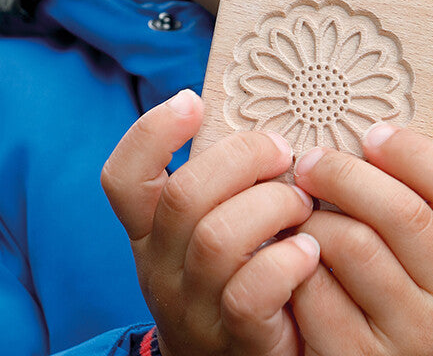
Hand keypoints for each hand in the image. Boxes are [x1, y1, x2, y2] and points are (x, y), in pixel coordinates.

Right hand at [101, 89, 319, 355]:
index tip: (193, 100)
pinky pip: (250, 292)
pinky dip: (286, 262)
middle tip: (284, 155)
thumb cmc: (239, 273)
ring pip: (217, 238)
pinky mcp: (236, 338)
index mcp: (150, 230)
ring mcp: (194, 307)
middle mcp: (161, 267)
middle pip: (183, 195)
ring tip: (303, 206)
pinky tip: (309, 252)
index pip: (123, 178)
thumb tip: (264, 116)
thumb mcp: (211, 225)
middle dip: (243, 158)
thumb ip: (222, 182)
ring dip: (273, 206)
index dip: (151, 132)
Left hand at [291, 123, 432, 355]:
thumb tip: (367, 137)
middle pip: (403, 213)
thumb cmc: (399, 296)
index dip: (414, 154)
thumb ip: (414, 203)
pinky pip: (318, 292)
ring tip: (300, 215)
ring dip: (314, 221)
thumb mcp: (430, 257)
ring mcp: (416, 339)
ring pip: (355, 246)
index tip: (372, 134)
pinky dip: (295, 266)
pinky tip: (293, 259)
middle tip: (311, 163)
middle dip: (345, 174)